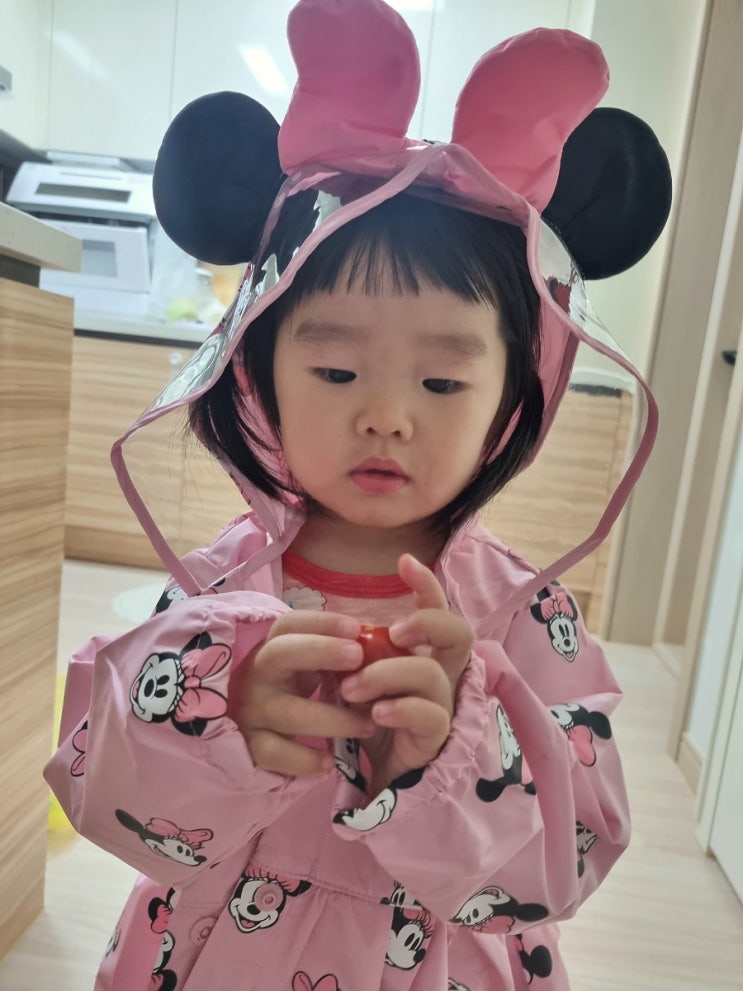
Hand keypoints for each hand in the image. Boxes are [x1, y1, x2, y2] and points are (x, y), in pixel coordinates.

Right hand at [228, 610, 374, 776]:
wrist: (263, 725)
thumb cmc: (300, 683)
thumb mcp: (316, 662)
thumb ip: (344, 651)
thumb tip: (389, 639)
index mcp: (275, 645)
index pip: (291, 624)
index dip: (322, 622)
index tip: (356, 628)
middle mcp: (258, 673)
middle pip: (280, 653)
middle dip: (320, 651)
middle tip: (358, 657)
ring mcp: (252, 710)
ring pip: (288, 712)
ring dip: (333, 719)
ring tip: (368, 725)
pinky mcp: (252, 744)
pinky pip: (274, 754)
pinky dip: (303, 759)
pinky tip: (330, 762)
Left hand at [339, 554, 473, 792]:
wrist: (379, 773)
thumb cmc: (374, 715)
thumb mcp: (363, 674)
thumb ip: (361, 650)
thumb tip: (340, 624)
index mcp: (426, 652)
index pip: (438, 609)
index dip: (426, 583)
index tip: (404, 561)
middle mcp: (443, 673)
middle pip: (459, 633)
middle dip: (427, 622)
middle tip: (393, 631)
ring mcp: (443, 705)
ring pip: (430, 674)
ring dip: (387, 674)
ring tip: (352, 689)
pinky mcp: (436, 738)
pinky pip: (429, 715)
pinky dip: (399, 708)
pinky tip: (374, 713)